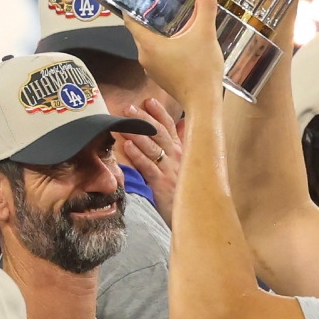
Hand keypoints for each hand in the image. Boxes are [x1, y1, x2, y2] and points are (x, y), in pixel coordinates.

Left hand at [116, 98, 184, 223]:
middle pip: (160, 133)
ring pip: (153, 147)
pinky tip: (127, 146)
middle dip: (145, 118)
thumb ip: (180, 148)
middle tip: (130, 107)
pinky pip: (149, 166)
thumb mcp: (186, 168)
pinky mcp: (162, 184)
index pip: (171, 127)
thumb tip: (180, 127)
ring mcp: (171, 170)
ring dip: (138, 132)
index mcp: (183, 152)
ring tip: (124, 121)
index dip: (160, 113)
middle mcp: (179, 158)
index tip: (149, 101)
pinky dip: (138, 155)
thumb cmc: (186, 192)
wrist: (194, 217)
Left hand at [126, 0, 229, 111]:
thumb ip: (206, 9)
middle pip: (141, 31)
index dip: (131, 6)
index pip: (130, 20)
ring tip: (172, 20)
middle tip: (160, 2)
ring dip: (160, 33)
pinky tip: (180, 41)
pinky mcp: (161, 76)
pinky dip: (165, 46)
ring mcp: (152, 68)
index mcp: (149, 45)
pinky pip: (158, 55)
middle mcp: (145, 57)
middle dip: (150, 17)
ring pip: (150, 44)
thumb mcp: (205, 34)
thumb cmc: (201, 72)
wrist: (204, 101)